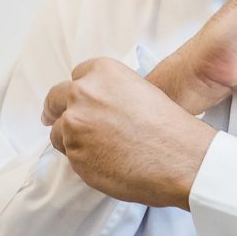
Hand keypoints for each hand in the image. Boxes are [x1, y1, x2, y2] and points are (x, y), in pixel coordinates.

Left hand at [42, 58, 215, 208]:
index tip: (76, 102)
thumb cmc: (170, 129)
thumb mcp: (141, 91)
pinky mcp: (74, 154)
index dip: (78, 92)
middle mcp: (83, 93)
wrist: (181, 159)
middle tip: (56, 120)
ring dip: (72, 139)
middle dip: (57, 110)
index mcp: (103, 72)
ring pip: (59, 132)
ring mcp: (75, 125)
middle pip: (55, 99)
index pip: (77, 76)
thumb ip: (112, 94)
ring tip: (100, 150)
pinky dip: (82, 160)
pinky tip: (105, 163)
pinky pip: (70, 156)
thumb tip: (99, 108)